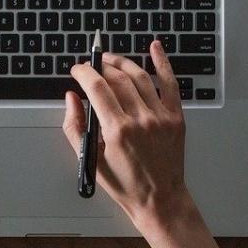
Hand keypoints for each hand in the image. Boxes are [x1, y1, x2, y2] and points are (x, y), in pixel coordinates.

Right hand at [63, 40, 190, 229]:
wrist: (160, 199)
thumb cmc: (125, 184)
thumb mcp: (90, 160)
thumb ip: (75, 126)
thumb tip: (71, 98)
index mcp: (117, 131)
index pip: (97, 87)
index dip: (84, 72)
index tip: (77, 70)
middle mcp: (141, 120)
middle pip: (117, 78)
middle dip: (100, 66)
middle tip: (91, 66)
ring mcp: (161, 116)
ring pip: (139, 76)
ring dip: (122, 63)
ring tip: (110, 59)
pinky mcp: (176, 117)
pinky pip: (170, 83)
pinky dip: (163, 63)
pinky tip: (155, 47)